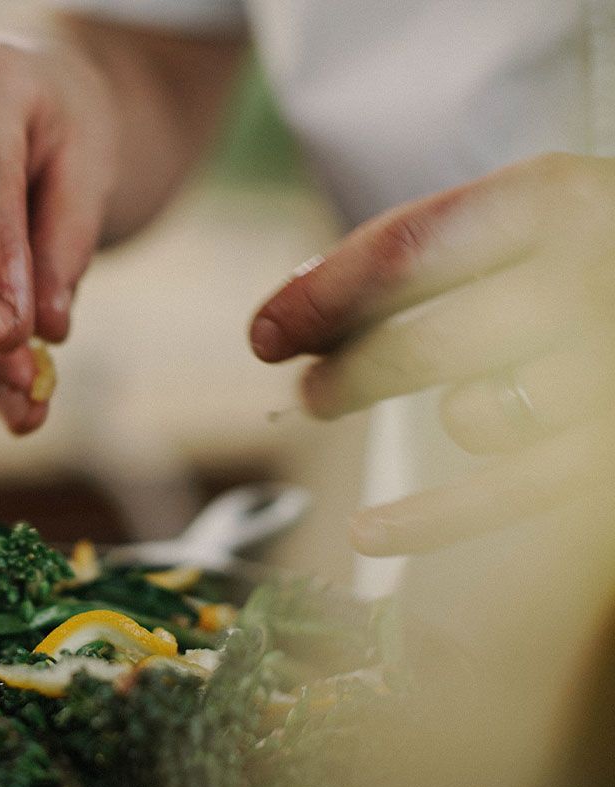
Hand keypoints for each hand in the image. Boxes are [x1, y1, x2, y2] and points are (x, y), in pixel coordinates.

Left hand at [250, 153, 614, 555]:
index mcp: (560, 200)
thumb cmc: (602, 259)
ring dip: (449, 419)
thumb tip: (296, 295)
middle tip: (309, 394)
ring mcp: (608, 366)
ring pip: (476, 417)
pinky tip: (369, 529)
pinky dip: (432, 519)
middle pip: (423, 342)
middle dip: (348, 375)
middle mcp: (590, 274)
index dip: (319, 298)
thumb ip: (431, 248)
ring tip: (466, 408)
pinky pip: (510, 495)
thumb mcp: (540, 218)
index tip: (264, 334)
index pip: (404, 252)